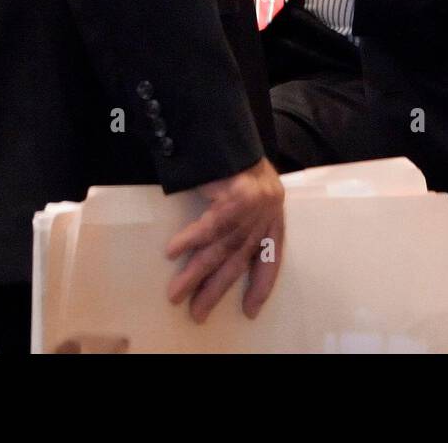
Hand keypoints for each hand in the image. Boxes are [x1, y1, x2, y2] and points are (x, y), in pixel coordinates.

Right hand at [165, 157, 284, 321]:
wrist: (234, 134)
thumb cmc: (242, 163)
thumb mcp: (257, 193)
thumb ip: (249, 220)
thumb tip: (226, 250)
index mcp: (274, 217)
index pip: (271, 259)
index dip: (261, 286)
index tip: (250, 311)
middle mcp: (264, 216)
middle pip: (237, 261)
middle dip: (216, 289)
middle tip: (198, 313)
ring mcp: (250, 209)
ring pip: (219, 250)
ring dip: (195, 273)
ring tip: (176, 293)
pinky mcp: (234, 197)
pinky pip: (208, 226)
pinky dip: (189, 239)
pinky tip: (173, 251)